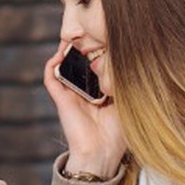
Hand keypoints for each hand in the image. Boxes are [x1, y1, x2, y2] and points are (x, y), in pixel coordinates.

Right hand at [42, 38, 125, 176]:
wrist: (102, 154)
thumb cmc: (118, 133)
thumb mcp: (129, 103)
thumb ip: (126, 83)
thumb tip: (134, 60)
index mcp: (100, 92)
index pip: (97, 65)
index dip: (98, 49)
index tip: (105, 35)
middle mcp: (84, 91)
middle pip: (79, 62)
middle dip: (82, 46)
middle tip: (87, 31)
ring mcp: (71, 94)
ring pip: (63, 66)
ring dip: (66, 50)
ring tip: (73, 36)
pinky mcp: (61, 99)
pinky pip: (51, 78)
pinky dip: (52, 65)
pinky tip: (59, 54)